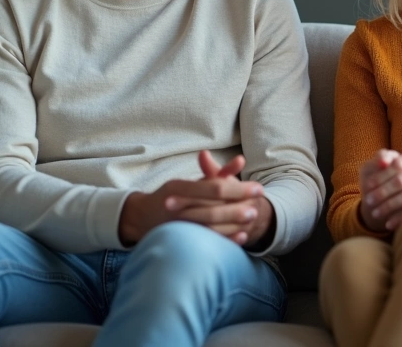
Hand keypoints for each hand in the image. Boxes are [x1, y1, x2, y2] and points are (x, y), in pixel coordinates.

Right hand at [118, 151, 271, 245]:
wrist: (143, 217)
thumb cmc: (174, 195)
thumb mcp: (191, 180)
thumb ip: (216, 173)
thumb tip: (242, 160)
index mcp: (179, 188)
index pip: (214, 189)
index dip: (238, 189)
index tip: (258, 188)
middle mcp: (177, 207)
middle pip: (213, 209)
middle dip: (237, 209)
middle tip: (256, 207)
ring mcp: (178, 225)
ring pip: (211, 227)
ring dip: (233, 224)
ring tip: (253, 219)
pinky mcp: (182, 239)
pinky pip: (207, 241)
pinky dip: (226, 239)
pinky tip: (242, 236)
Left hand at [357, 148, 401, 231]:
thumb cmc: (396, 176)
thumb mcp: (387, 164)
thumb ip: (382, 157)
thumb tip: (383, 162)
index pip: (398, 164)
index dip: (381, 175)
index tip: (367, 185)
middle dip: (382, 192)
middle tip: (368, 201)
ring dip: (388, 206)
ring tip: (375, 213)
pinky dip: (399, 218)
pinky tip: (388, 224)